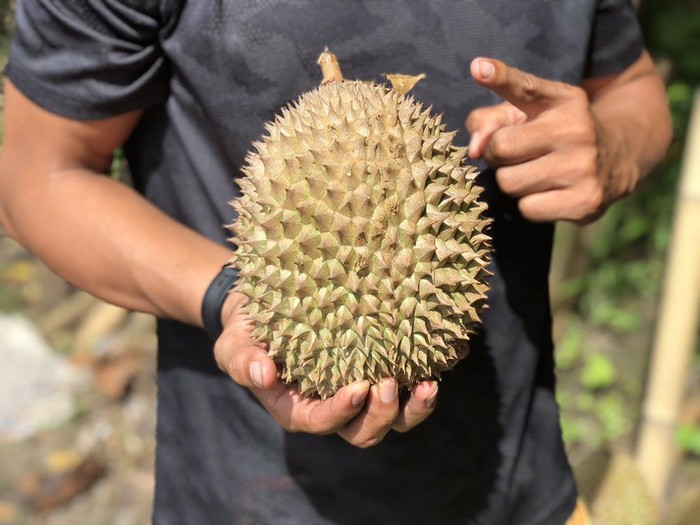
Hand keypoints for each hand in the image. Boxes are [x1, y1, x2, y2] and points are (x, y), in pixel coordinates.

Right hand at [214, 292, 438, 447]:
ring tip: (430, 383)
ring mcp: (360, 391)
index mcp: (299, 408)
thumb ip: (242, 361)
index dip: (342, 412)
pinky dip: (429, 374)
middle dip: (382, 414)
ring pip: (393, 418)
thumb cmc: (249, 333)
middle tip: (390, 382)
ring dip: (414, 407)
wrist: (267, 311)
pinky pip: (408, 384)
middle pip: (365, 431)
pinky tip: (449, 354)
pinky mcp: (378, 369)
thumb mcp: (234, 345)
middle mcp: (334, 407)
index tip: (358, 388)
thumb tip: (261, 373)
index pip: (322, 422)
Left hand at [466, 57, 622, 222]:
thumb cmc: (555, 134)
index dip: (500, 77)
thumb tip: (475, 148)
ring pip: (509, 182)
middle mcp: (576, 130)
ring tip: (536, 172)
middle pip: (501, 147)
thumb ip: (490, 120)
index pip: (525, 87)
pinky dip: (531, 204)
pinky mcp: (585, 202)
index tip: (478, 67)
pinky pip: (527, 209)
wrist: (618, 160)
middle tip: (518, 154)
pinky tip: (551, 193)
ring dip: (513, 181)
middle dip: (498, 154)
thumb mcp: (529, 114)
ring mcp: (583, 167)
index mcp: (562, 100)